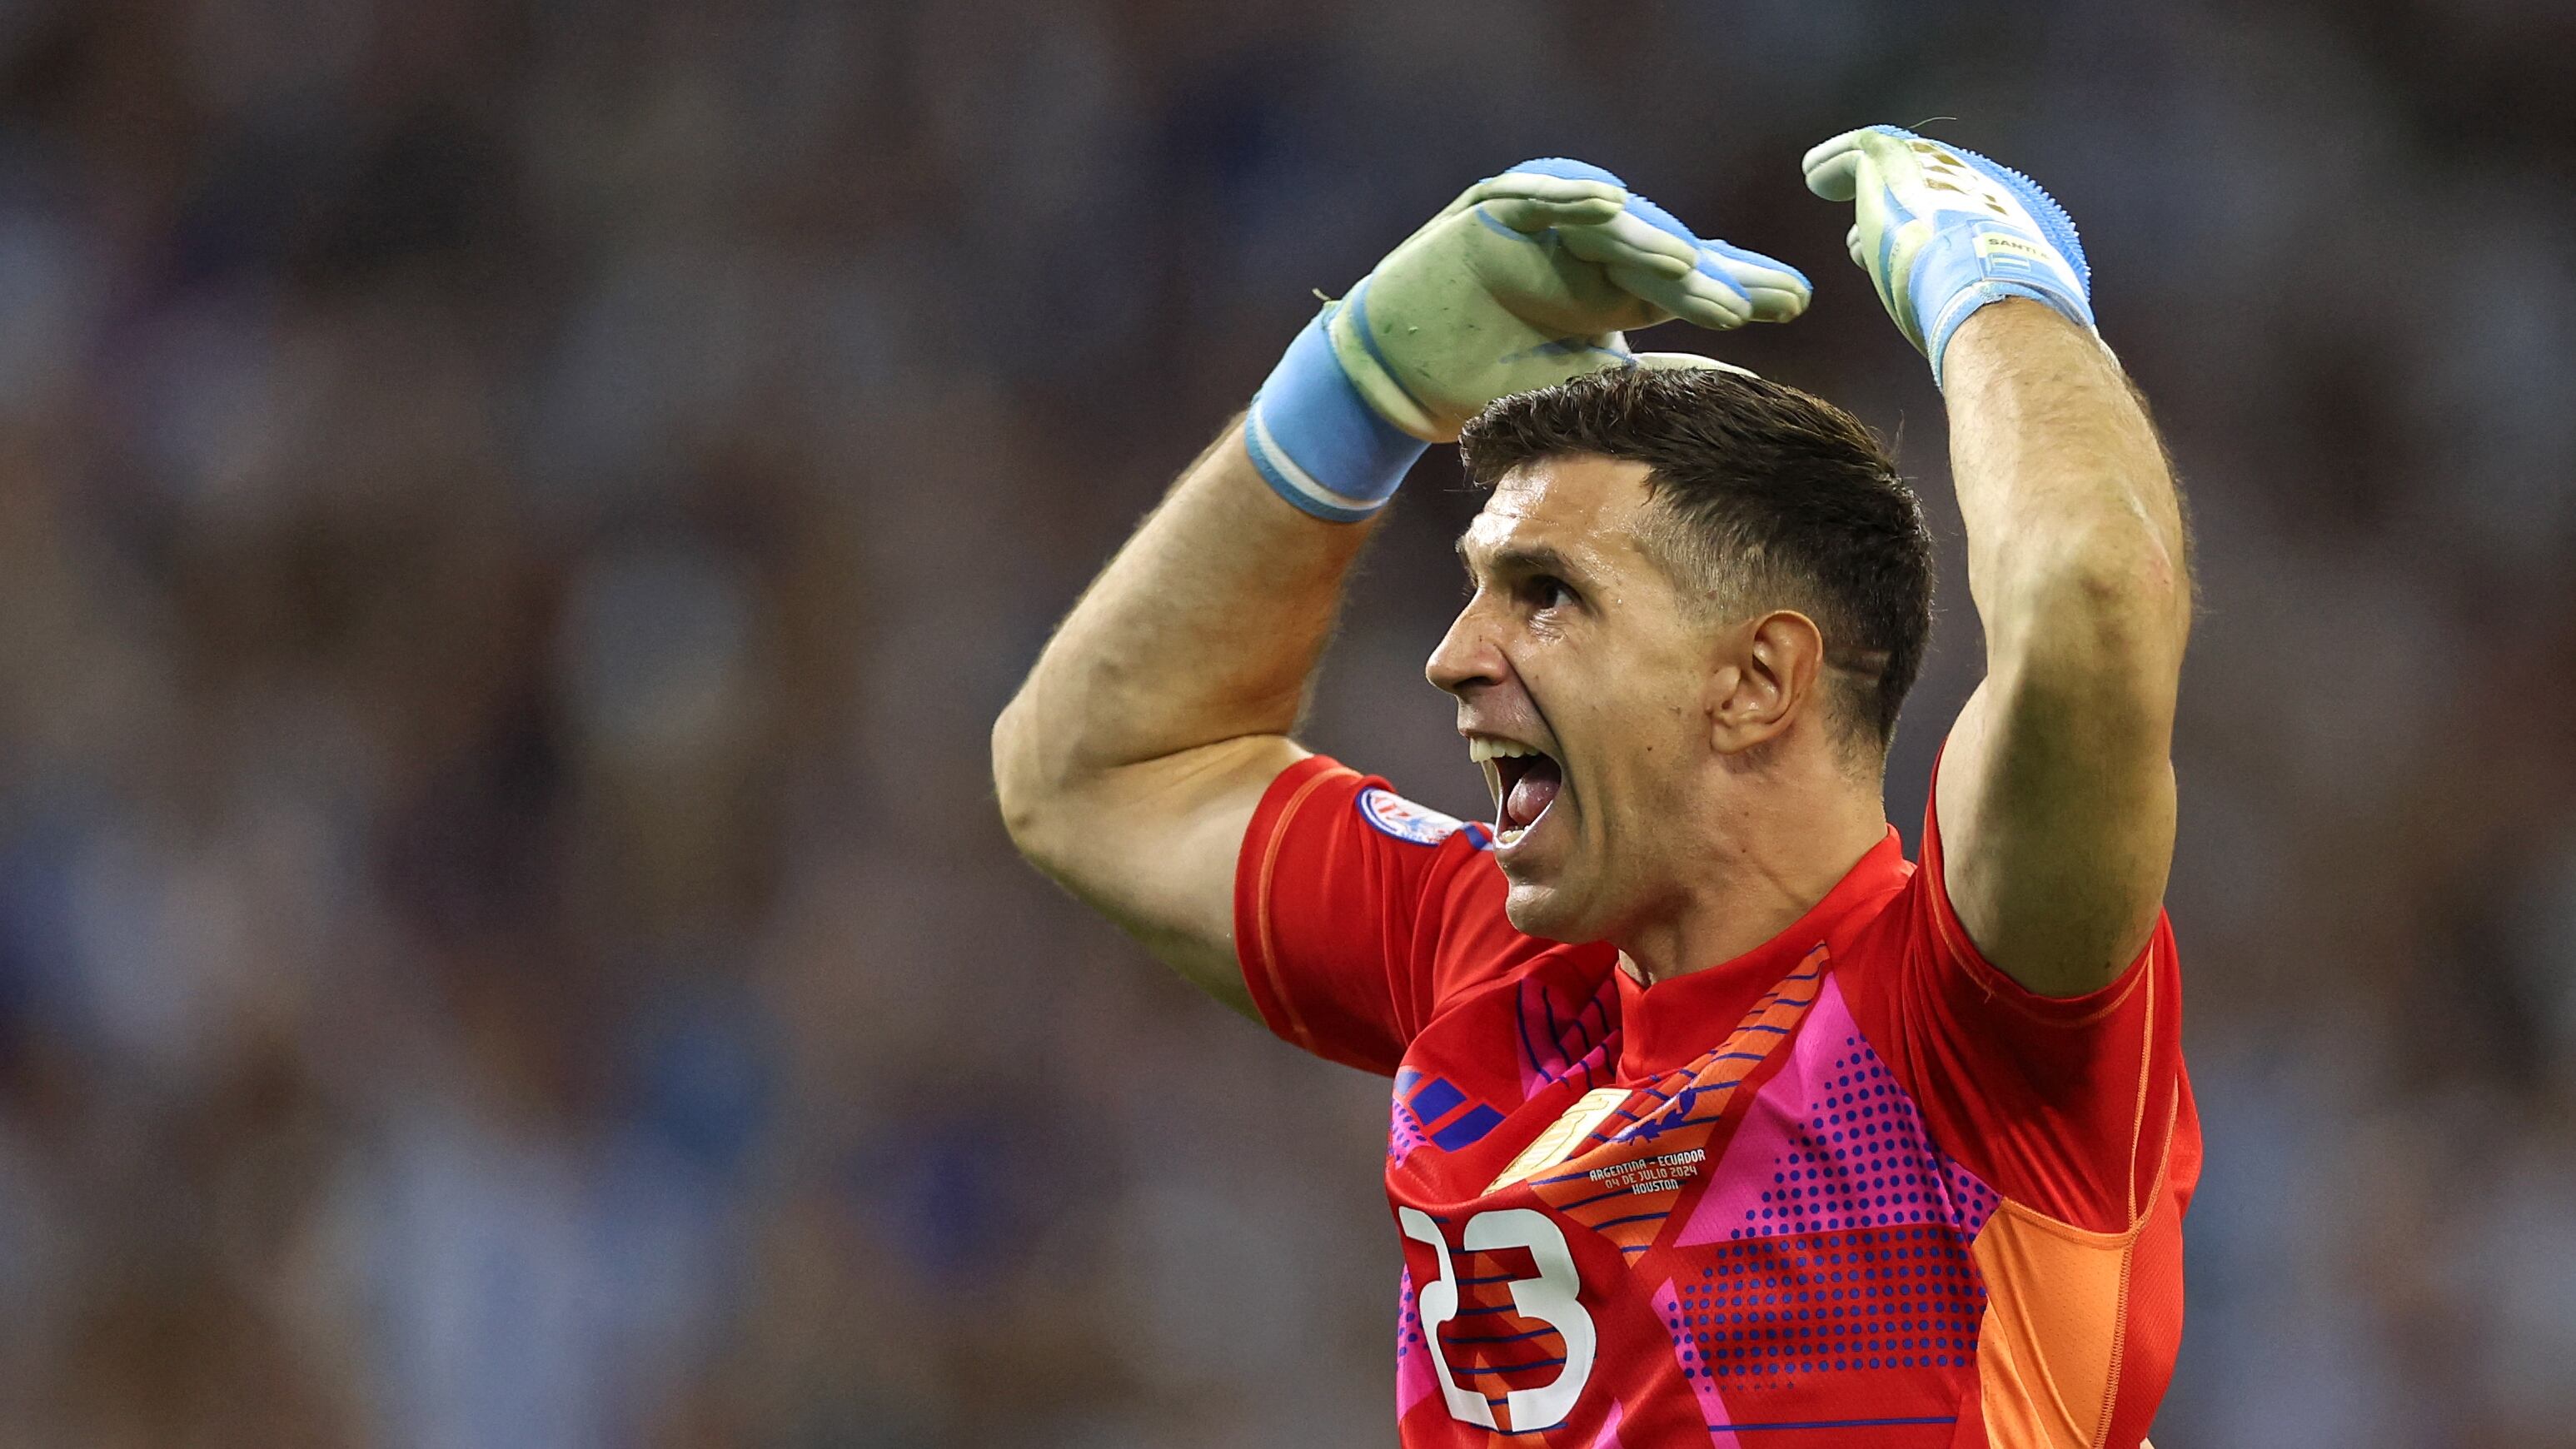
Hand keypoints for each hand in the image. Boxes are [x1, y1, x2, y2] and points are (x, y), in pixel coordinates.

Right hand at [1248, 159, 1809, 521]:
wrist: (1393, 383)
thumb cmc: (1479, 390)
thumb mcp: (1566, 394)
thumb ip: (1632, 385)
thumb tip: (1719, 393)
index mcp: (1608, 294)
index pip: (1682, 283)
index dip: (1732, 288)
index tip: (1791, 302)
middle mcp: (1583, 256)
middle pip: (1654, 251)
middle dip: (1705, 273)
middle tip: (1754, 300)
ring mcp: (1538, 231)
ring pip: (1602, 225)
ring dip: (1644, 238)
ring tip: (1685, 264)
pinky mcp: (1488, 215)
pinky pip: (1529, 194)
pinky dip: (1565, 195)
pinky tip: (1606, 201)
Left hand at [1802, 127, 2095, 383]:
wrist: (1992, 297)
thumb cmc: (2010, 334)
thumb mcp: (2020, 332)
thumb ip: (2008, 334)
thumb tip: (2012, 374)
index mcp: (2016, 227)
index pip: (1971, 226)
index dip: (1935, 242)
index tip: (1910, 260)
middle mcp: (1982, 190)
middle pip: (1932, 196)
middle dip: (1899, 216)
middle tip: (1858, 245)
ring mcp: (1939, 173)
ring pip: (1895, 168)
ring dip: (1864, 185)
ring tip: (1830, 194)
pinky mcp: (1893, 163)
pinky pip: (1859, 152)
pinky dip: (1835, 165)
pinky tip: (1814, 176)